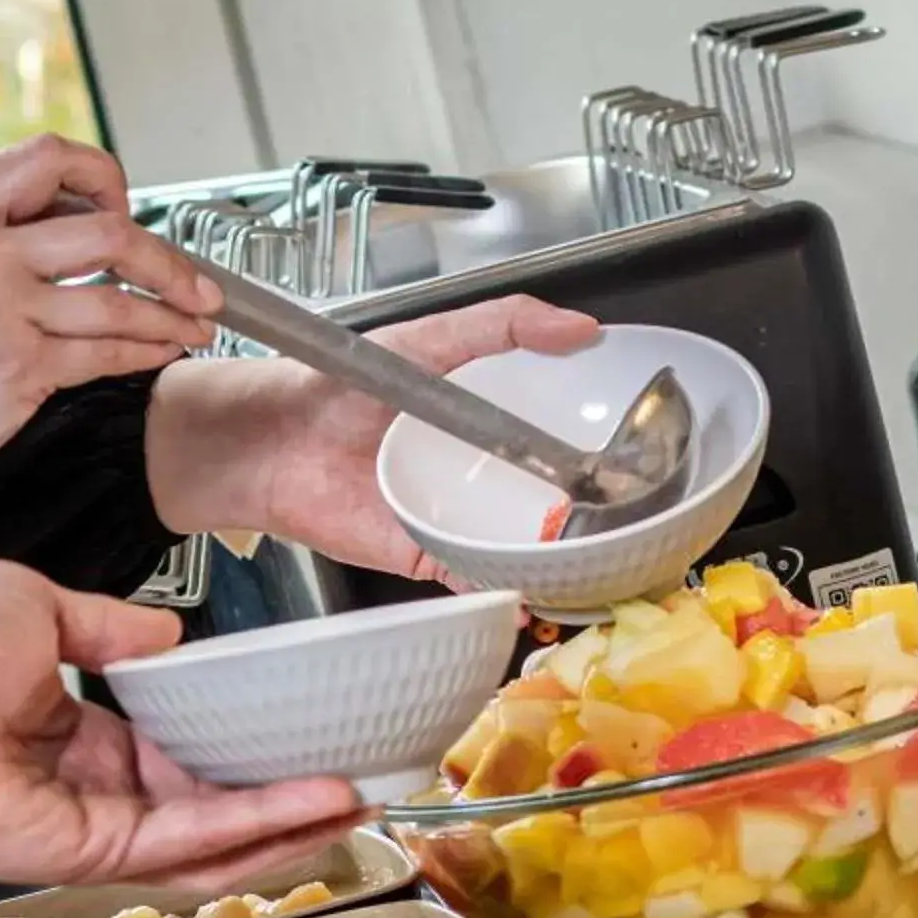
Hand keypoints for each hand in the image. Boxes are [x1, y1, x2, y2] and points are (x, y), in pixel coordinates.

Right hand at [0, 137, 221, 554]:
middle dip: (167, 256)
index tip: (123, 206)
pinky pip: (104, 354)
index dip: (101, 176)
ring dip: (171, 313)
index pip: (45, 158)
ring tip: (195, 324)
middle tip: (194, 280)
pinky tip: (160, 353)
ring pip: (117, 298)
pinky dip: (145, 353)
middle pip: (105, 228)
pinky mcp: (15, 370)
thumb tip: (47, 235)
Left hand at [0, 562, 365, 891]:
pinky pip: (188, 842)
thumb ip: (108, 622)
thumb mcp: (33, 604)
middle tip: (356, 779)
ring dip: (288, 820)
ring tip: (355, 798)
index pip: (181, 757)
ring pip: (213, 838)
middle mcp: (95, 789)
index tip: (299, 734)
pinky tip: (307, 801)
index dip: (244, 753)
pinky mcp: (92, 850)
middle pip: (212, 808)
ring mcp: (97, 827)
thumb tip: (167, 633)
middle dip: (286, 799)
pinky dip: (253, 823)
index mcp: (80, 735)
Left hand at [144, 297, 602, 578]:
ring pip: (522, 544)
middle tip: (638, 515)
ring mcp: (454, 516)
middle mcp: (476, 470)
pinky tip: (538, 590)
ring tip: (606, 559)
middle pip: (552, 497)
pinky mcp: (426, 556)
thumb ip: (503, 326)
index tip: (649, 452)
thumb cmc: (337, 384)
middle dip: (594, 512)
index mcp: (486, 417)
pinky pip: (476, 579)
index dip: (602, 444)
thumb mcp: (428, 338)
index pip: (560, 432)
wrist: (269, 440)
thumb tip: (579, 327)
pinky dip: (505, 591)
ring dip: (560, 557)